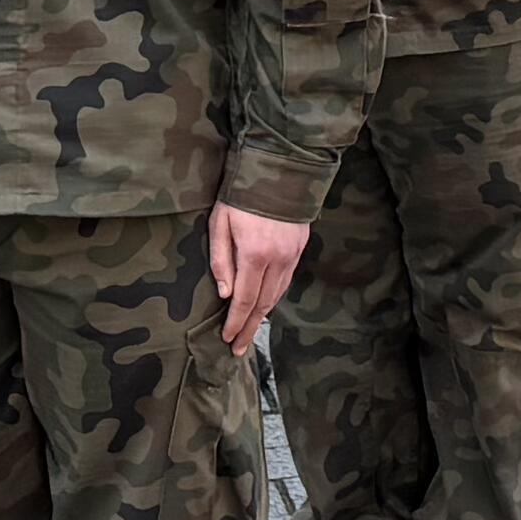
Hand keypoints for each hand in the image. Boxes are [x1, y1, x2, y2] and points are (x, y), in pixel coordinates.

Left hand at [208, 203, 308, 353]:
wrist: (278, 170)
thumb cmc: (240, 195)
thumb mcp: (220, 223)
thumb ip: (221, 260)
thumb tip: (225, 294)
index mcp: (255, 254)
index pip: (245, 300)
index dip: (236, 322)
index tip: (227, 339)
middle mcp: (278, 259)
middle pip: (263, 304)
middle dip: (249, 328)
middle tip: (239, 349)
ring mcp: (292, 255)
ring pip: (278, 295)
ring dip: (263, 316)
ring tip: (250, 332)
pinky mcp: (300, 248)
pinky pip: (286, 280)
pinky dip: (275, 297)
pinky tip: (266, 305)